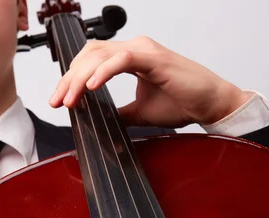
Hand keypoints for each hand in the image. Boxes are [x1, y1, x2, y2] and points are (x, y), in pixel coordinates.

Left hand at [49, 36, 251, 127]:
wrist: (211, 103)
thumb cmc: (183, 102)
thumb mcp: (141, 111)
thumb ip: (120, 111)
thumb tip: (100, 118)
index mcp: (130, 56)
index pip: (91, 60)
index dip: (72, 78)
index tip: (60, 100)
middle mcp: (134, 48)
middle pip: (90, 55)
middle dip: (69, 79)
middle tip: (57, 101)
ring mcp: (143, 50)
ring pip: (100, 55)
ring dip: (81, 78)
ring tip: (70, 99)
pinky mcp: (153, 57)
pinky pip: (121, 59)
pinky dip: (104, 72)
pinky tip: (92, 87)